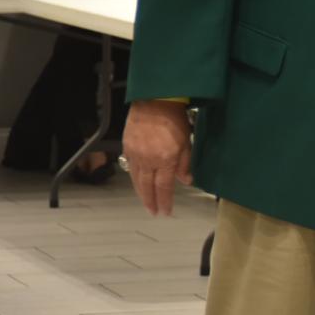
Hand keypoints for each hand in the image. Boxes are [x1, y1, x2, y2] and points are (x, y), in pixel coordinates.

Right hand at [122, 100, 193, 215]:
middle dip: (150, 201)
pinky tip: (137, 183)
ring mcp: (135, 154)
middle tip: (153, 212)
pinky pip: (130, 167)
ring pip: (136, 179)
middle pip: (147, 186)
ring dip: (141, 193)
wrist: (155, 101)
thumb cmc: (175, 119)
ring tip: (146, 202)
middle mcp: (148, 160)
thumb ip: (185, 163)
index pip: (164, 187)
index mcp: (165, 159)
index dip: (165, 201)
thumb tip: (186, 181)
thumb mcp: (187, 142)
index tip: (165, 212)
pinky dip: (134, 178)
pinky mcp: (127, 147)